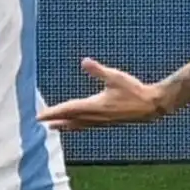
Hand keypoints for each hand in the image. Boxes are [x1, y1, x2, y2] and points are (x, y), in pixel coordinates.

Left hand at [38, 58, 168, 131]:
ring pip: (78, 125)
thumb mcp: (115, 77)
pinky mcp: (107, 122)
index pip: (68, 109)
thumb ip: (98, 70)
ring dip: (64, 125)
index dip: (52, 112)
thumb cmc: (134, 90)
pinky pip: (86, 126)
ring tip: (53, 127)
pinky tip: (76, 125)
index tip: (39, 116)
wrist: (150, 106)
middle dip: (55, 120)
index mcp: (94, 106)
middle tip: (40, 122)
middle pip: (69, 120)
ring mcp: (101, 121)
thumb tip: (85, 62)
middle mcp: (95, 116)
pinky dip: (76, 126)